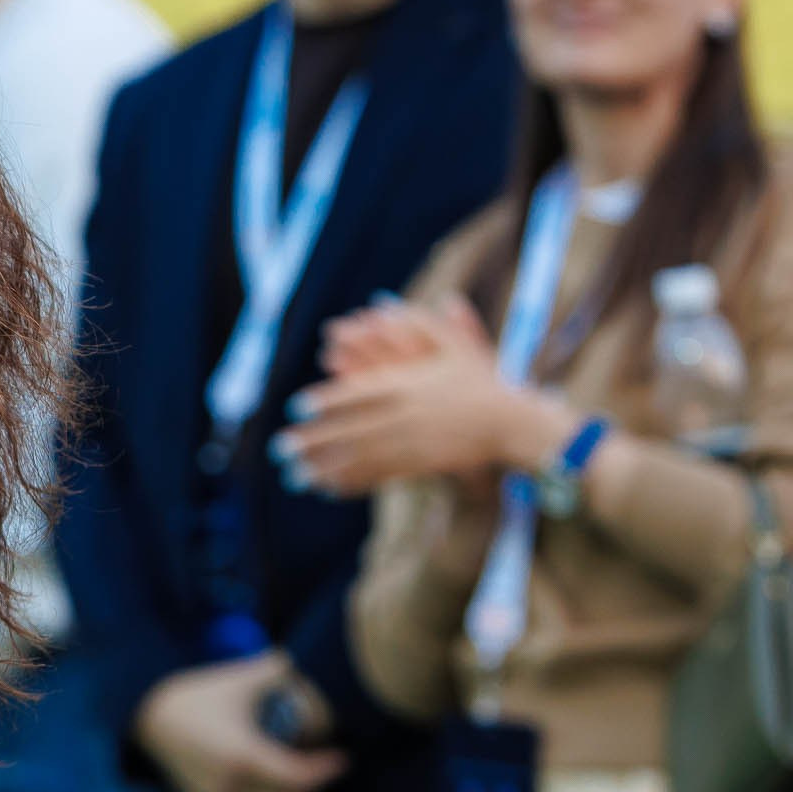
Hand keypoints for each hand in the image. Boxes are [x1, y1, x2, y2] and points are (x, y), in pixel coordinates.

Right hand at [135, 653, 347, 791]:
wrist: (143, 714)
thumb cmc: (191, 695)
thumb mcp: (235, 679)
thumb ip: (273, 669)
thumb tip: (297, 663)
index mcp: (243, 757)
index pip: (299, 778)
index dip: (326, 771)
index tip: (342, 759)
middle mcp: (230, 787)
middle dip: (312, 789)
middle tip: (320, 768)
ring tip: (296, 786)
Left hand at [277, 297, 572, 497]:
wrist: (513, 422)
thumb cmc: (482, 380)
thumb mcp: (452, 344)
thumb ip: (416, 322)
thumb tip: (382, 302)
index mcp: (405, 385)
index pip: (356, 394)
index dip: (325, 401)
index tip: (296, 408)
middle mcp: (402, 416)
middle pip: (348, 430)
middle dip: (311, 441)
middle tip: (279, 450)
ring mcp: (410, 444)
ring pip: (359, 457)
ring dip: (323, 467)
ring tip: (293, 476)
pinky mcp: (420, 466)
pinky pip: (379, 476)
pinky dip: (352, 483)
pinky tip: (328, 489)